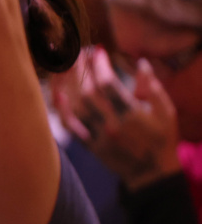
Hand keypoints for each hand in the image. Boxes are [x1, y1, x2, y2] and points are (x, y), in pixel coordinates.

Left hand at [52, 47, 181, 189]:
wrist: (151, 172)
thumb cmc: (161, 138)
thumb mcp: (165, 111)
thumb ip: (152, 87)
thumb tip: (140, 63)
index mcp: (131, 115)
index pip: (108, 84)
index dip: (99, 65)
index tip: (98, 50)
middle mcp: (111, 125)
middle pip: (87, 92)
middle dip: (81, 69)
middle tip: (80, 53)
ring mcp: (97, 136)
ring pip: (75, 107)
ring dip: (68, 84)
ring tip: (67, 65)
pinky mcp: (89, 145)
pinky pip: (70, 126)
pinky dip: (61, 110)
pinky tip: (57, 93)